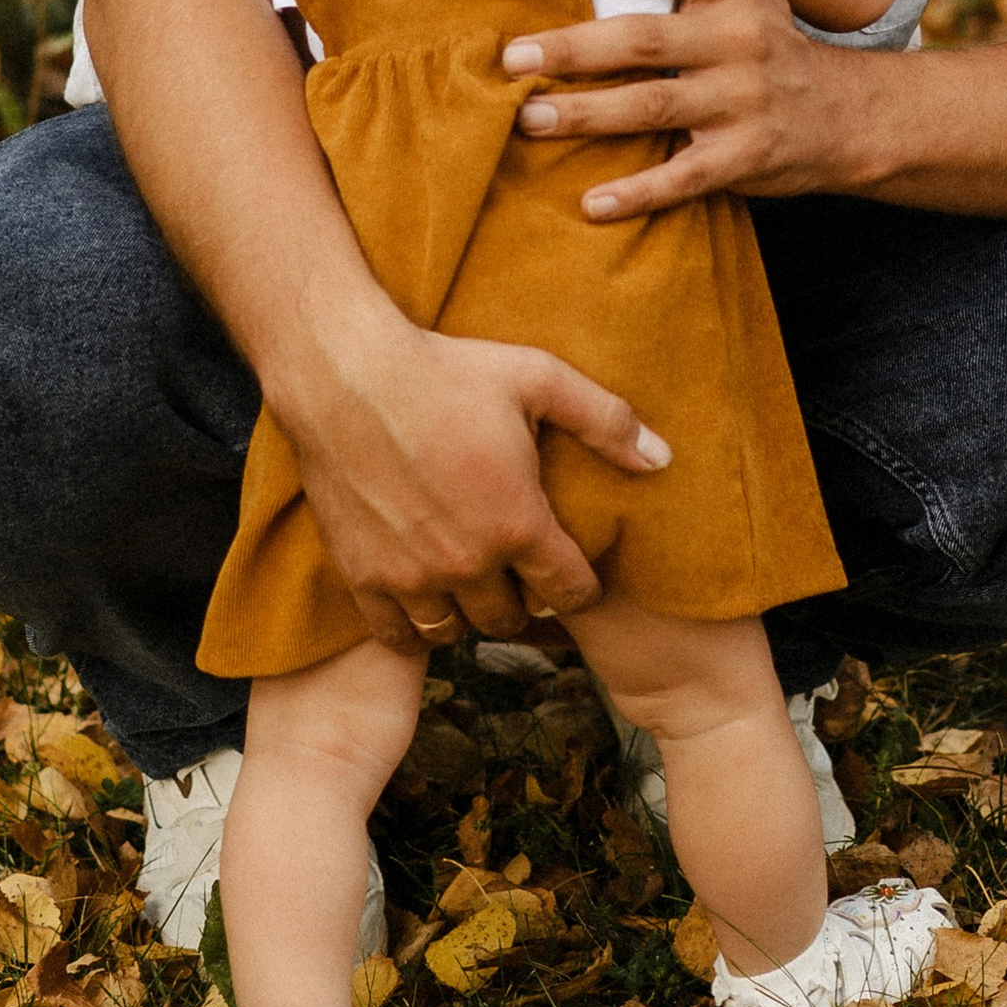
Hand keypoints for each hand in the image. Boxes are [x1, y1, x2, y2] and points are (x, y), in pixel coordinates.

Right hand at [280, 317, 669, 645]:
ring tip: (471, 580)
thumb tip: (662, 460)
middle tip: (518, 568)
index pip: (571, 592)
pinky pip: (398, 636)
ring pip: (456, 632)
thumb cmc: (445, 370)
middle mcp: (468, 564)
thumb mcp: (538, 379)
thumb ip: (606, 421)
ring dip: (469, 613)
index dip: (579, 584)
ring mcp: (412, 577)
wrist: (344, 374)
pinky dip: (414, 626)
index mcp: (518, 524)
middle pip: (512, 619)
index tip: (572, 566)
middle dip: (524, 598)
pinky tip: (422, 597)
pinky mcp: (363, 577)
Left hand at [506, 0, 864, 214]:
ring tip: (529, 120)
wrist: (849, 116)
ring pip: (651, 106)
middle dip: (572, 49)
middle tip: (514, 58)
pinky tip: (592, 203)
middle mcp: (740, 40)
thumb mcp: (745, 2)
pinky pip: (682, 178)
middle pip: (643, 39)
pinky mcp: (745, 157)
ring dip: (585, 115)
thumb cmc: (771, 51)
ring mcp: (743, 101)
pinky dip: (635, 192)